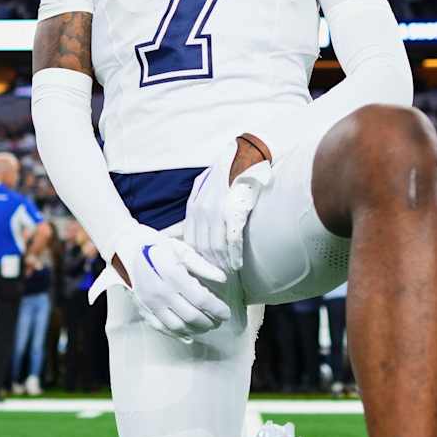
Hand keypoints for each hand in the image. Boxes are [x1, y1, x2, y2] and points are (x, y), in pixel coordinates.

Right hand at [111, 227, 230, 341]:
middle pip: (191, 315)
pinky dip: (176, 334)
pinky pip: (160, 327)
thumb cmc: (156, 245)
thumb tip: (222, 279)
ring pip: (177, 325)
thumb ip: (202, 265)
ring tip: (206, 326)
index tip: (226, 312)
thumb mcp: (180, 248)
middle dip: (209, 321)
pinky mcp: (142, 308)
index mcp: (171, 274)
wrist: (125, 248)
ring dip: (195, 330)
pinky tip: (188, 335)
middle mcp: (160, 291)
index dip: (216, 309)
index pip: (201, 299)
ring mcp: (149, 302)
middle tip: (219, 321)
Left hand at [184, 148, 271, 275]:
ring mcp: (216, 211)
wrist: (246, 156)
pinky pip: (231, 240)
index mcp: (194, 206)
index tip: (205, 272)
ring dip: (222, 264)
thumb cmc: (230, 175)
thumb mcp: (208, 190)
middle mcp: (201, 210)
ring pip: (214, 247)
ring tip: (229, 275)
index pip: (190, 241)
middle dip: (210, 266)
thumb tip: (198, 234)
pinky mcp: (232, 212)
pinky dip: (234, 256)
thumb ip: (201, 210)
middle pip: (201, 248)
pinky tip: (237, 264)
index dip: (197, 259)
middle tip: (219, 279)